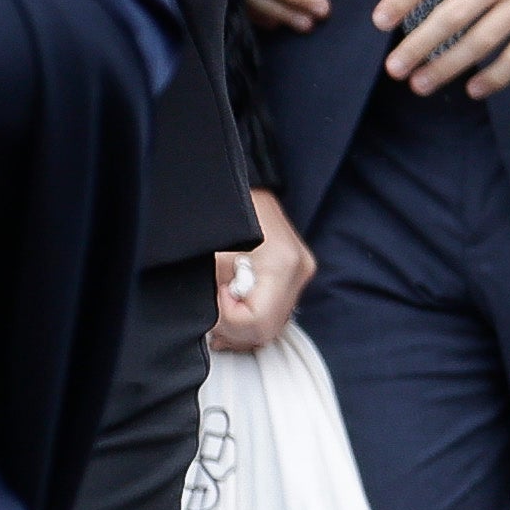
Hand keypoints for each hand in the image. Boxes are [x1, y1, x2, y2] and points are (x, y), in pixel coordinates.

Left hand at [215, 188, 315, 350]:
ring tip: (219, 312)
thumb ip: (212, 294)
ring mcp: (301, 271)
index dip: (228, 321)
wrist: (238, 180)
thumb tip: (210, 324)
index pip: (257, 322)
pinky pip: (276, 309)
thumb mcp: (208, 256)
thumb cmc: (220, 211)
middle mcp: (299, 271)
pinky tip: (232, 307)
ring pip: (274, 324)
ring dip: (243, 326)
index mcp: (281, 264)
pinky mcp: (296, 271)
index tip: (213, 302)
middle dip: (235, 329)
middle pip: (269, 329)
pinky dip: (253, 315)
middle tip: (211, 317)